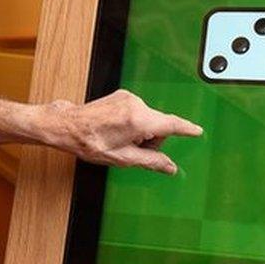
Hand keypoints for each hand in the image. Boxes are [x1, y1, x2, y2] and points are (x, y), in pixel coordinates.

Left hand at [42, 90, 201, 173]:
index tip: (197, 131)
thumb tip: (170, 167)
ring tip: (118, 139)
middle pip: (158, 125)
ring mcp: (128, 98)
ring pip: (148, 119)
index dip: (186, 129)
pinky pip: (137, 112)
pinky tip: (115, 130)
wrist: (67, 125)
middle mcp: (136, 105)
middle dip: (151, 139)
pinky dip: (133, 123)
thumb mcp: (123, 158)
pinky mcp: (121, 96)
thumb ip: (151, 162)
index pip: (171, 124)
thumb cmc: (89, 141)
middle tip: (130, 148)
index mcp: (139, 121)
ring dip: (140, 131)